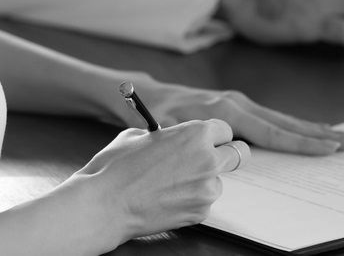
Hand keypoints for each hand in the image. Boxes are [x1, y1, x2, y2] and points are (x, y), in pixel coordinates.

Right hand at [72, 119, 247, 240]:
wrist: (104, 203)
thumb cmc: (117, 166)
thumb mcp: (139, 134)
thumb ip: (166, 133)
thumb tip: (171, 136)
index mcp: (196, 133)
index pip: (225, 130)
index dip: (214, 135)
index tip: (207, 141)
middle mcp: (208, 160)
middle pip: (239, 154)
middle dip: (226, 155)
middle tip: (209, 159)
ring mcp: (206, 189)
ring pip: (219, 181)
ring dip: (204, 180)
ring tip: (173, 183)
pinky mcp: (200, 213)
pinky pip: (204, 202)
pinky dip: (192, 200)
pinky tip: (167, 198)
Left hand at [140, 81, 343, 154]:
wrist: (146, 96)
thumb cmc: (155, 117)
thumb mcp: (174, 132)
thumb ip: (203, 141)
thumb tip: (232, 154)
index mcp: (227, 111)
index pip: (273, 132)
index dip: (302, 142)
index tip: (329, 148)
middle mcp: (238, 103)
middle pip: (286, 122)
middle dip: (320, 133)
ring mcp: (239, 102)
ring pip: (283, 119)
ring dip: (312, 129)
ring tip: (341, 136)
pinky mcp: (237, 105)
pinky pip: (272, 118)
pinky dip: (294, 125)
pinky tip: (309, 130)